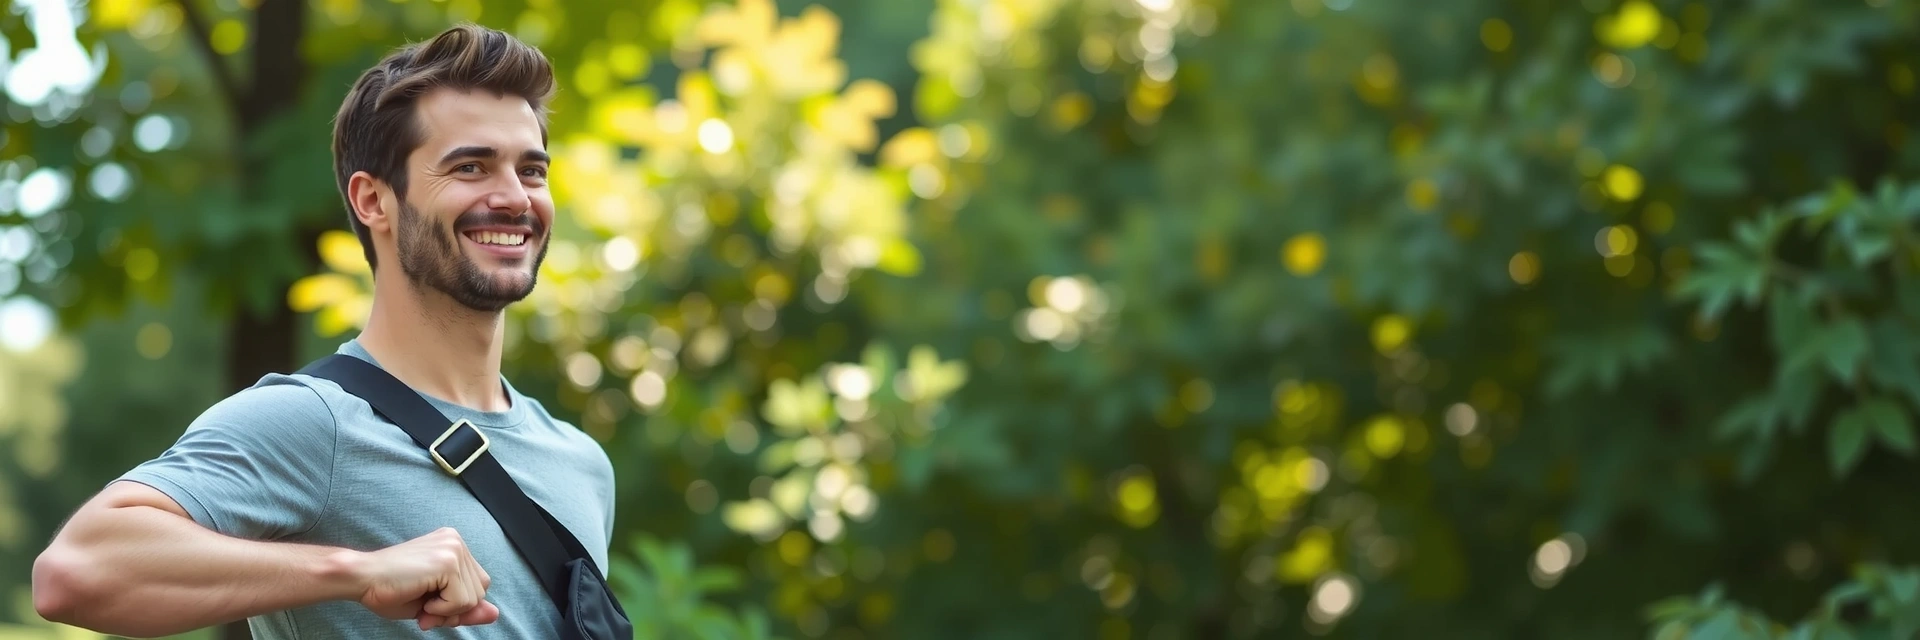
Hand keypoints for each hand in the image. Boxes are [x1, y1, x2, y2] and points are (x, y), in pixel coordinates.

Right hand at [342, 527, 497, 629]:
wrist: (361, 578)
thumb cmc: (390, 590)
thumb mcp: (435, 605)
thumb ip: (465, 608)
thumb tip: (496, 614)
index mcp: (453, 546)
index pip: (478, 585)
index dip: (457, 603)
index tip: (429, 604)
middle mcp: (457, 541)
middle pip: (480, 591)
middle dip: (454, 608)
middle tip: (424, 606)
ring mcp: (454, 549)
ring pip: (473, 598)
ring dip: (446, 610)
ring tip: (421, 599)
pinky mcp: (448, 561)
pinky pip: (462, 601)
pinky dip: (441, 610)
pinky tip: (421, 596)